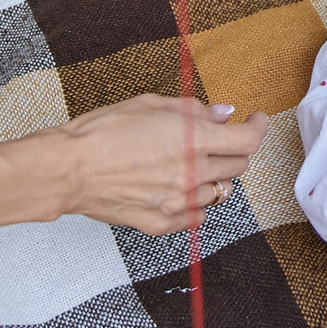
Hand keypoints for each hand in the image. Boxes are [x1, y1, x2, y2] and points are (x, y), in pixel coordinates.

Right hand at [37, 95, 266, 236]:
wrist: (68, 169)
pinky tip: (178, 189)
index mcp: (194, 141)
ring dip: (212, 177)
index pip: (247, 140)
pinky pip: (195, 216)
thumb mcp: (150, 105)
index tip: (255, 121)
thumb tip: (223, 113)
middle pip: (237, 166)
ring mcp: (179, 202)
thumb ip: (193, 111)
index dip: (258, 127)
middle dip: (233, 150)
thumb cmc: (101, 132)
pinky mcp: (162, 223)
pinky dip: (194, 203)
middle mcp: (193, 174)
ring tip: (187, 165)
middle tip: (218, 140)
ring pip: (218, 193)